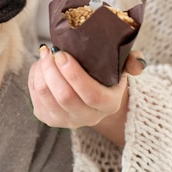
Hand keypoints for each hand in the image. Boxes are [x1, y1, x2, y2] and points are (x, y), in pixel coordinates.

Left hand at [28, 46, 145, 145]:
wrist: (90, 93)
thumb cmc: (105, 75)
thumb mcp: (121, 67)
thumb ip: (132, 61)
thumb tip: (137, 62)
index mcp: (108, 104)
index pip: (91, 95)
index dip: (74, 74)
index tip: (63, 54)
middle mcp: (87, 117)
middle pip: (65, 97)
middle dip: (53, 70)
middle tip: (51, 51)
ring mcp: (65, 120)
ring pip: (46, 96)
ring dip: (42, 71)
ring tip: (45, 55)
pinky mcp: (47, 118)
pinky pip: (35, 97)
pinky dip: (35, 77)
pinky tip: (41, 66)